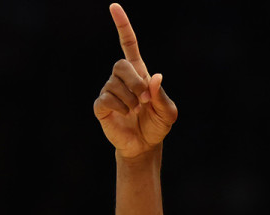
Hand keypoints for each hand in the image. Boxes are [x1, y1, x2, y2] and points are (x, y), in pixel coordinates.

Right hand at [93, 3, 177, 157]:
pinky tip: (124, 114)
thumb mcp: (168, 112)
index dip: (122, 26)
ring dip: (130, 100)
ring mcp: (109, 91)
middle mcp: (121, 79)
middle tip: (144, 99)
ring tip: (135, 111)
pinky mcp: (101, 106)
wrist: (145, 146)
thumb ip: (162, 95)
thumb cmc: (157, 125)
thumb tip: (156, 77)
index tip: (114, 7)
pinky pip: (106, 99)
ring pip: (115, 84)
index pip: (128, 45)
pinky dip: (119, 107)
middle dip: (135, 82)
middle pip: (120, 64)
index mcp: (139, 74)